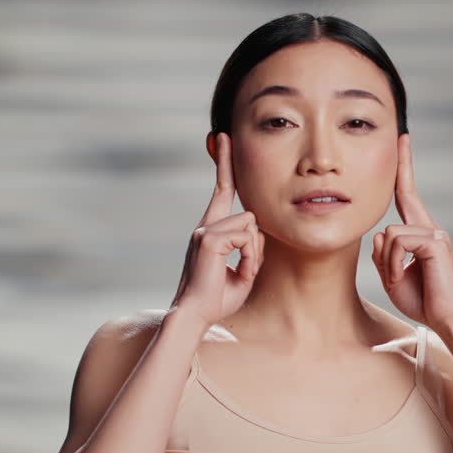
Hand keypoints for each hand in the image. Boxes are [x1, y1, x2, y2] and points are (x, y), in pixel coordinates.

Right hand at [170, 132, 265, 327]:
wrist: (196, 314)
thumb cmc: (218, 298)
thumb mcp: (243, 270)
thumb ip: (251, 247)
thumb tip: (254, 229)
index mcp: (211, 230)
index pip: (221, 190)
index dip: (224, 163)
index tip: (222, 137)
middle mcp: (205, 226)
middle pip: (250, 216)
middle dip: (256, 247)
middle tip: (244, 271)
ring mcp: (205, 231)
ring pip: (250, 227)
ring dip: (253, 254)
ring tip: (238, 273)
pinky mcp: (208, 240)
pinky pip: (245, 237)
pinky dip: (248, 258)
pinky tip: (235, 272)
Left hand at [371, 134, 452, 328]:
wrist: (446, 318)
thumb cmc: (422, 300)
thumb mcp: (392, 276)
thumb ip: (383, 254)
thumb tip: (379, 233)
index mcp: (422, 234)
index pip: (408, 196)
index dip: (404, 170)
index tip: (402, 143)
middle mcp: (431, 228)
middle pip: (405, 195)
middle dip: (404, 165)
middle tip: (401, 139)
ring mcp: (436, 234)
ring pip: (391, 232)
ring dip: (387, 261)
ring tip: (397, 279)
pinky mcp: (436, 243)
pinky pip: (398, 243)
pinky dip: (393, 264)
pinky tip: (402, 278)